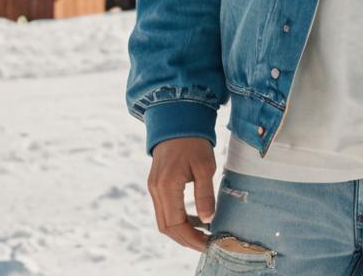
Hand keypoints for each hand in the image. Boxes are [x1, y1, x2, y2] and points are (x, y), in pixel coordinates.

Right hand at [147, 136, 217, 251]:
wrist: (177, 118)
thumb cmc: (193, 140)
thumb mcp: (204, 166)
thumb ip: (204, 195)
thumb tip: (208, 220)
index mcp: (167, 186)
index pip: (176, 224)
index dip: (191, 238)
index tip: (208, 244)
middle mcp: (156, 189)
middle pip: (167, 227)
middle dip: (186, 239)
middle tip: (206, 243)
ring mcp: (154, 187)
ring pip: (163, 220)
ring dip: (181, 230)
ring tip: (202, 233)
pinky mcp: (156, 184)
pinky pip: (164, 209)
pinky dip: (177, 219)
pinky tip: (194, 218)